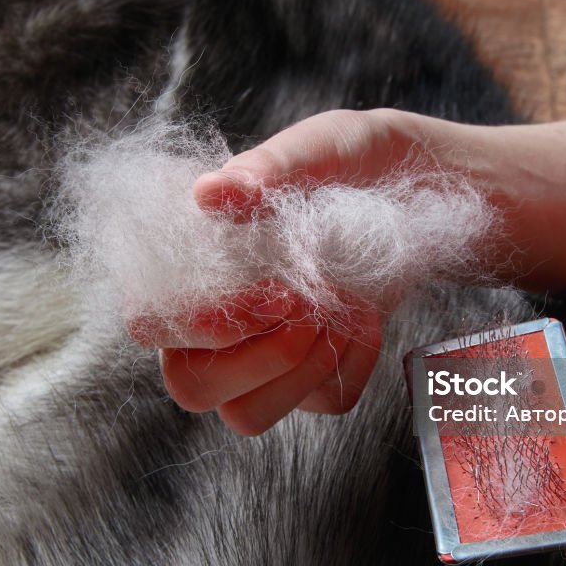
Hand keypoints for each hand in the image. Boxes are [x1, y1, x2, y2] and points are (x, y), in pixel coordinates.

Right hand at [135, 110, 414, 435]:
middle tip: (305, 305)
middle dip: (256, 358)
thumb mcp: (313, 150)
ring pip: (248, 415)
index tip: (273, 292)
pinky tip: (365, 314)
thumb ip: (260, 170)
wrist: (413, 182)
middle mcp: (216, 323)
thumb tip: (207, 194)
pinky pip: (324, 403)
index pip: (152, 325)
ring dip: (301, 369)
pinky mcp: (313, 378)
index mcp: (192, 266)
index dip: (200, 324)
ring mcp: (264, 358)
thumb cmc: (346, 161)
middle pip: (192, 388)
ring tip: (339, 307)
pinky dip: (353, 361)